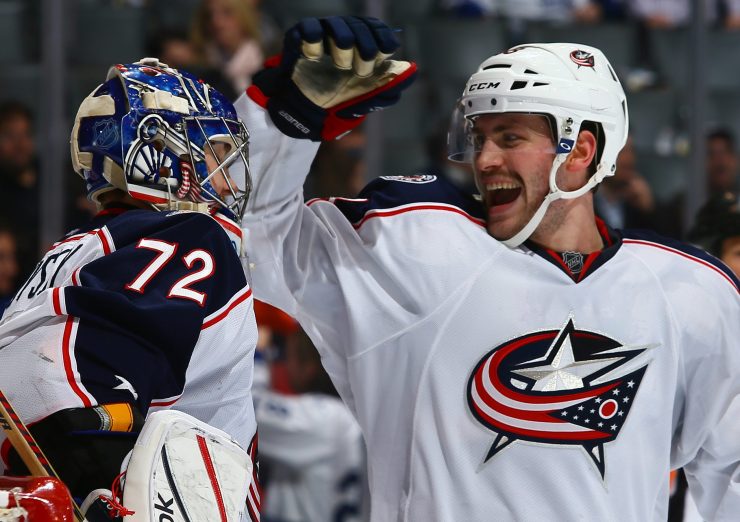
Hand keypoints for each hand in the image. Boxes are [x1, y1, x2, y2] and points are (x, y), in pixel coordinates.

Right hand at [248, 16, 416, 140]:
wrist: (309, 110)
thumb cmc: (341, 98)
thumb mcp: (367, 98)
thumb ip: (389, 88)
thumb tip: (412, 71)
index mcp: (363, 43)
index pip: (377, 29)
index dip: (384, 37)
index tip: (388, 50)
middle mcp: (345, 34)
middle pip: (360, 27)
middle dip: (367, 47)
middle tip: (364, 71)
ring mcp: (323, 34)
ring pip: (337, 24)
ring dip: (343, 41)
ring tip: (342, 64)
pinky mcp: (301, 37)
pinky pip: (309, 27)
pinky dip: (313, 36)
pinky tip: (315, 50)